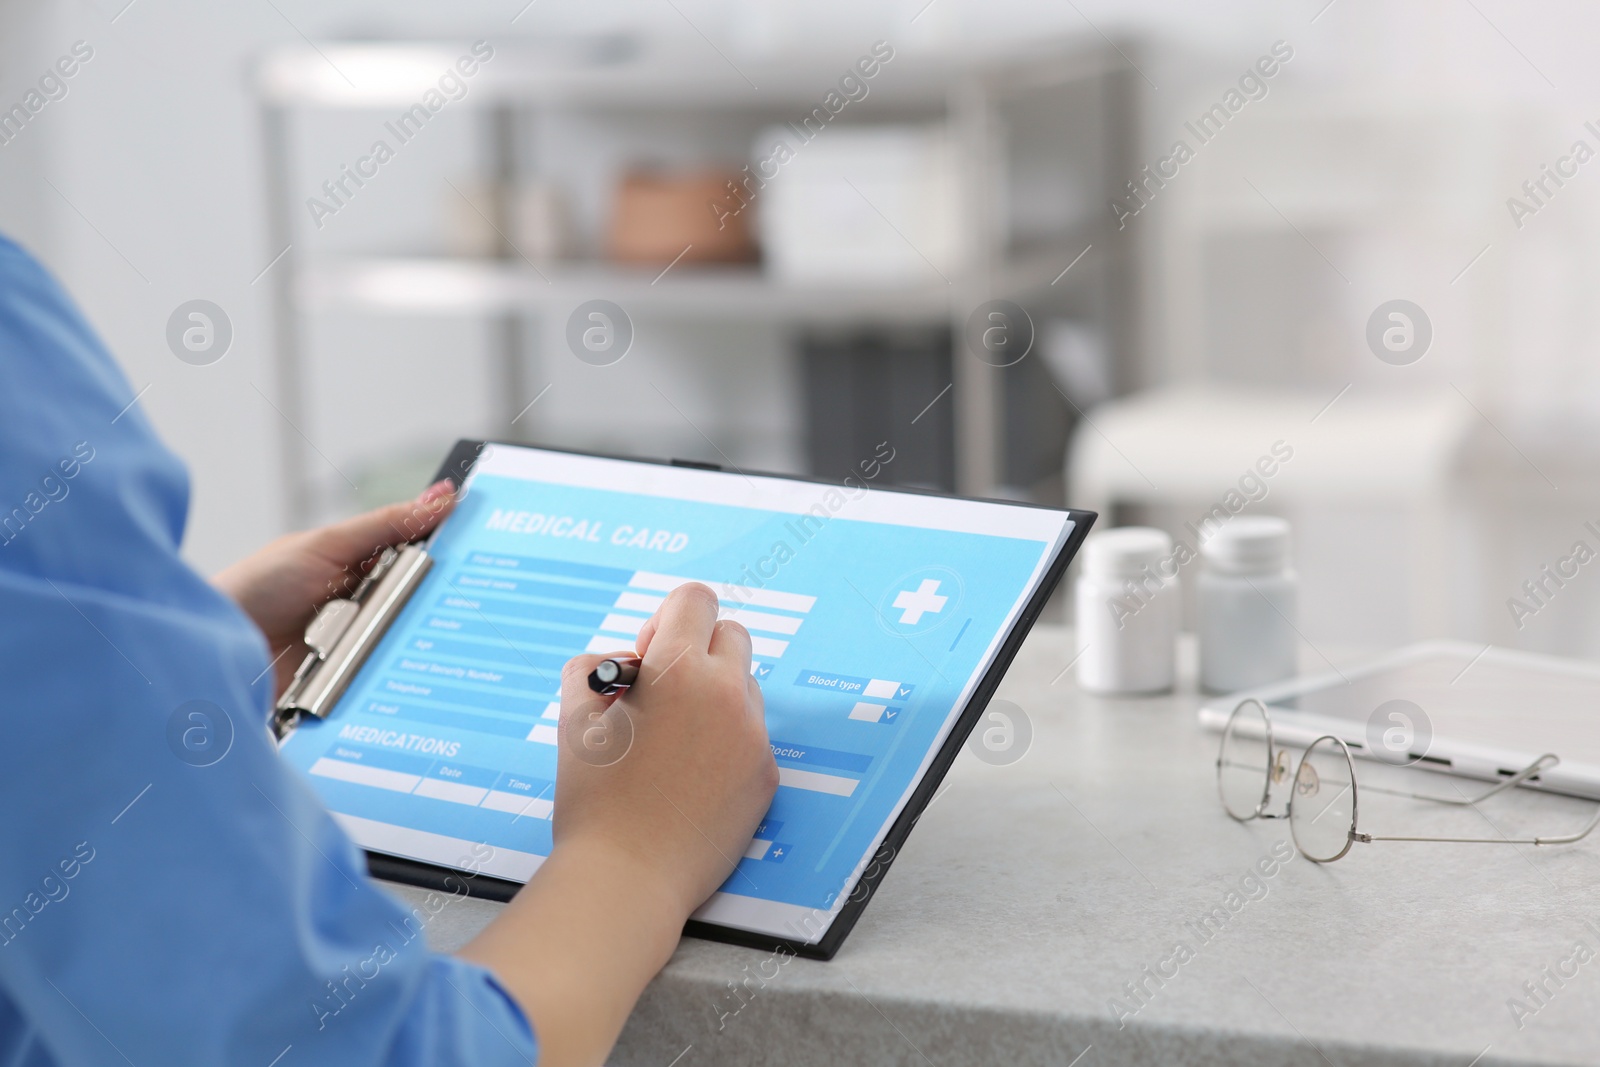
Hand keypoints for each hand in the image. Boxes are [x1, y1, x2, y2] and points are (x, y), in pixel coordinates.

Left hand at [212, 480, 455, 695]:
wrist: (215, 650)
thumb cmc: (258, 587)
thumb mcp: (327, 545)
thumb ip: (386, 525)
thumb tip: (443, 496)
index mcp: (366, 560)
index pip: (426, 550)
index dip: (456, 547)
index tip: (490, 543)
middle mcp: (371, 600)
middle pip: (428, 598)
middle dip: (446, 598)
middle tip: (477, 594)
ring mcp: (366, 640)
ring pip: (417, 639)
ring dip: (422, 638)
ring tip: (437, 635)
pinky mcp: (360, 678)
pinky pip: (395, 676)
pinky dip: (403, 674)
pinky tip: (417, 671)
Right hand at [458, 583, 776, 1066]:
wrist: (627, 880)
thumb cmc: (593, 798)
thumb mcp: (572, 715)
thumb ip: (598, 665)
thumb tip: (632, 659)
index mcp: (679, 669)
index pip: (695, 600)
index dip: (666, 619)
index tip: (647, 655)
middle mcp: (727, 694)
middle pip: (732, 635)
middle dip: (698, 652)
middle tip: (661, 694)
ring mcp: (753, 736)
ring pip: (744, 688)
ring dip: (714, 698)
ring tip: (672, 744)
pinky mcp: (766, 776)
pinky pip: (750, 736)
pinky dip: (725, 744)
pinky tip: (690, 779)